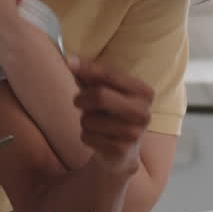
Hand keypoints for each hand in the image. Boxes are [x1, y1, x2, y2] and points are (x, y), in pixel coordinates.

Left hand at [68, 56, 154, 174]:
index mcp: (144, 92)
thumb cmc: (110, 113)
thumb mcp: (103, 91)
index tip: (68, 62)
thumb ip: (88, 75)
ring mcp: (135, 133)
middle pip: (100, 95)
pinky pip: (88, 137)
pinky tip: (98, 139)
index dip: (86, 68)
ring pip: (90, 119)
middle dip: (82, 99)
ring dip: (84, 121)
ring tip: (95, 124)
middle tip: (78, 102)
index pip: (110, 74)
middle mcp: (144, 112)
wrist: (122, 152)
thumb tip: (69, 60)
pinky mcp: (121, 151)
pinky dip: (86, 136)